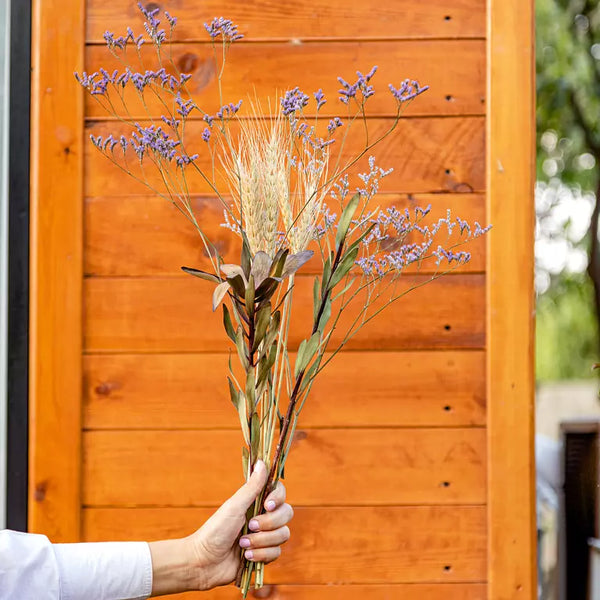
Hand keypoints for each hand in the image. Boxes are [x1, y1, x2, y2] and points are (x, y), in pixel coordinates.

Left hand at [149, 460, 292, 595]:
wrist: (204, 563)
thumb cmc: (215, 530)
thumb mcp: (234, 506)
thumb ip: (252, 486)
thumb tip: (262, 462)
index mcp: (256, 502)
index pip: (280, 492)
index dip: (278, 498)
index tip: (266, 505)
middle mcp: (264, 517)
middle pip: (286, 513)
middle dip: (269, 523)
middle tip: (250, 526)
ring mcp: (265, 536)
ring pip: (283, 534)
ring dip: (262, 540)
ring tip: (242, 544)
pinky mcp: (264, 554)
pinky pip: (277, 552)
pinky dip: (261, 555)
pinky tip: (246, 556)